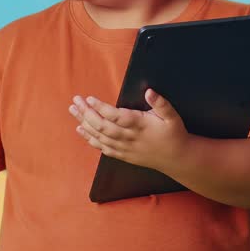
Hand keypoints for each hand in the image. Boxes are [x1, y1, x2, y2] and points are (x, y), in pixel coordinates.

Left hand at [69, 88, 189, 172]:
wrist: (177, 158)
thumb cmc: (174, 134)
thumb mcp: (172, 116)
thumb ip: (161, 103)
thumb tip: (149, 92)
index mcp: (140, 125)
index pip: (115, 116)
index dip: (101, 108)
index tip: (89, 98)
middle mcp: (129, 137)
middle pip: (102, 126)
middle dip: (86, 113)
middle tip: (75, 101)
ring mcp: (124, 148)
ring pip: (99, 136)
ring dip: (84, 123)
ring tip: (73, 110)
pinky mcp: (123, 155)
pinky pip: (102, 147)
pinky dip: (90, 139)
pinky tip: (80, 129)